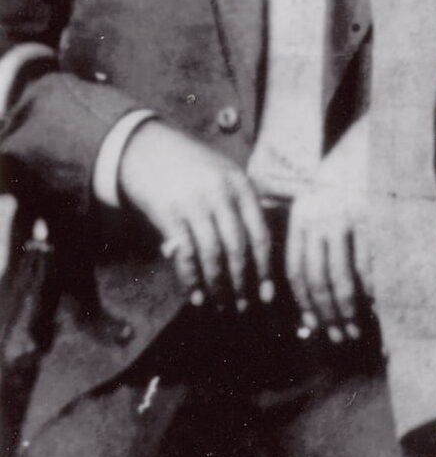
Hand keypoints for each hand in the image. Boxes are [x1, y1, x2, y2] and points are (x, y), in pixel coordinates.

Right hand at [118, 119, 272, 309]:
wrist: (146, 149)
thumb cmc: (191, 167)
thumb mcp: (225, 175)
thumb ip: (242, 205)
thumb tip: (261, 248)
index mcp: (242, 186)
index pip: (260, 233)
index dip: (265, 267)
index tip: (268, 293)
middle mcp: (221, 195)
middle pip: (239, 248)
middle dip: (243, 282)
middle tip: (245, 307)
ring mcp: (194, 204)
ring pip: (212, 254)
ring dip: (218, 285)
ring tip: (221, 306)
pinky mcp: (167, 214)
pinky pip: (184, 253)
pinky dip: (191, 278)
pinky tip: (195, 296)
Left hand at [287, 125, 370, 340]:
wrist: (380, 130)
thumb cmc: (353, 168)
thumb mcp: (323, 195)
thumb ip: (315, 230)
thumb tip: (315, 281)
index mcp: (303, 216)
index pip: (296, 271)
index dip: (304, 302)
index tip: (313, 326)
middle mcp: (319, 219)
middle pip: (317, 279)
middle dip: (326, 314)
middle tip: (337, 336)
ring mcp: (346, 218)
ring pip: (342, 277)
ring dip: (348, 309)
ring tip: (354, 328)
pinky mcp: (372, 217)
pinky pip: (369, 263)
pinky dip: (372, 288)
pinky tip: (377, 304)